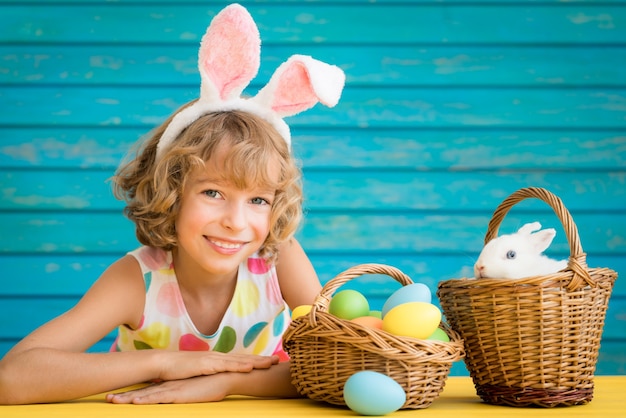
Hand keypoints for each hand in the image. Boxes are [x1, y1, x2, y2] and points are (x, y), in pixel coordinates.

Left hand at [106, 374, 228, 403]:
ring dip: (128, 398)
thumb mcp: (194, 390)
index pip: (147, 391)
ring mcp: (172, 389)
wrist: (224, 377)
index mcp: (170, 386)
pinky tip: (135, 401)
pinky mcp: (178, 394)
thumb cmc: (211, 384)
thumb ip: (184, 391)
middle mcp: (168, 386)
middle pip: (141, 392)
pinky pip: (159, 398)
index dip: (131, 394)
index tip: (117, 397)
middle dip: (124, 396)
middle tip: (107, 398)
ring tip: (113, 400)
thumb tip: (177, 395)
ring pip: (146, 395)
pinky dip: (146, 399)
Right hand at [155, 351, 278, 380]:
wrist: (163, 363)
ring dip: (256, 361)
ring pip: (239, 361)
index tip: (269, 361)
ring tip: (270, 363)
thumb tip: (217, 380)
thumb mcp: (198, 373)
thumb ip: (209, 375)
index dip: (256, 361)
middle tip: (278, 360)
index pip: (240, 360)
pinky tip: (250, 367)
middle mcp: (218, 357)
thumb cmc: (179, 370)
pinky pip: (226, 366)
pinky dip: (239, 366)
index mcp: (217, 359)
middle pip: (244, 358)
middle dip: (262, 359)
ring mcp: (213, 359)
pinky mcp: (207, 365)